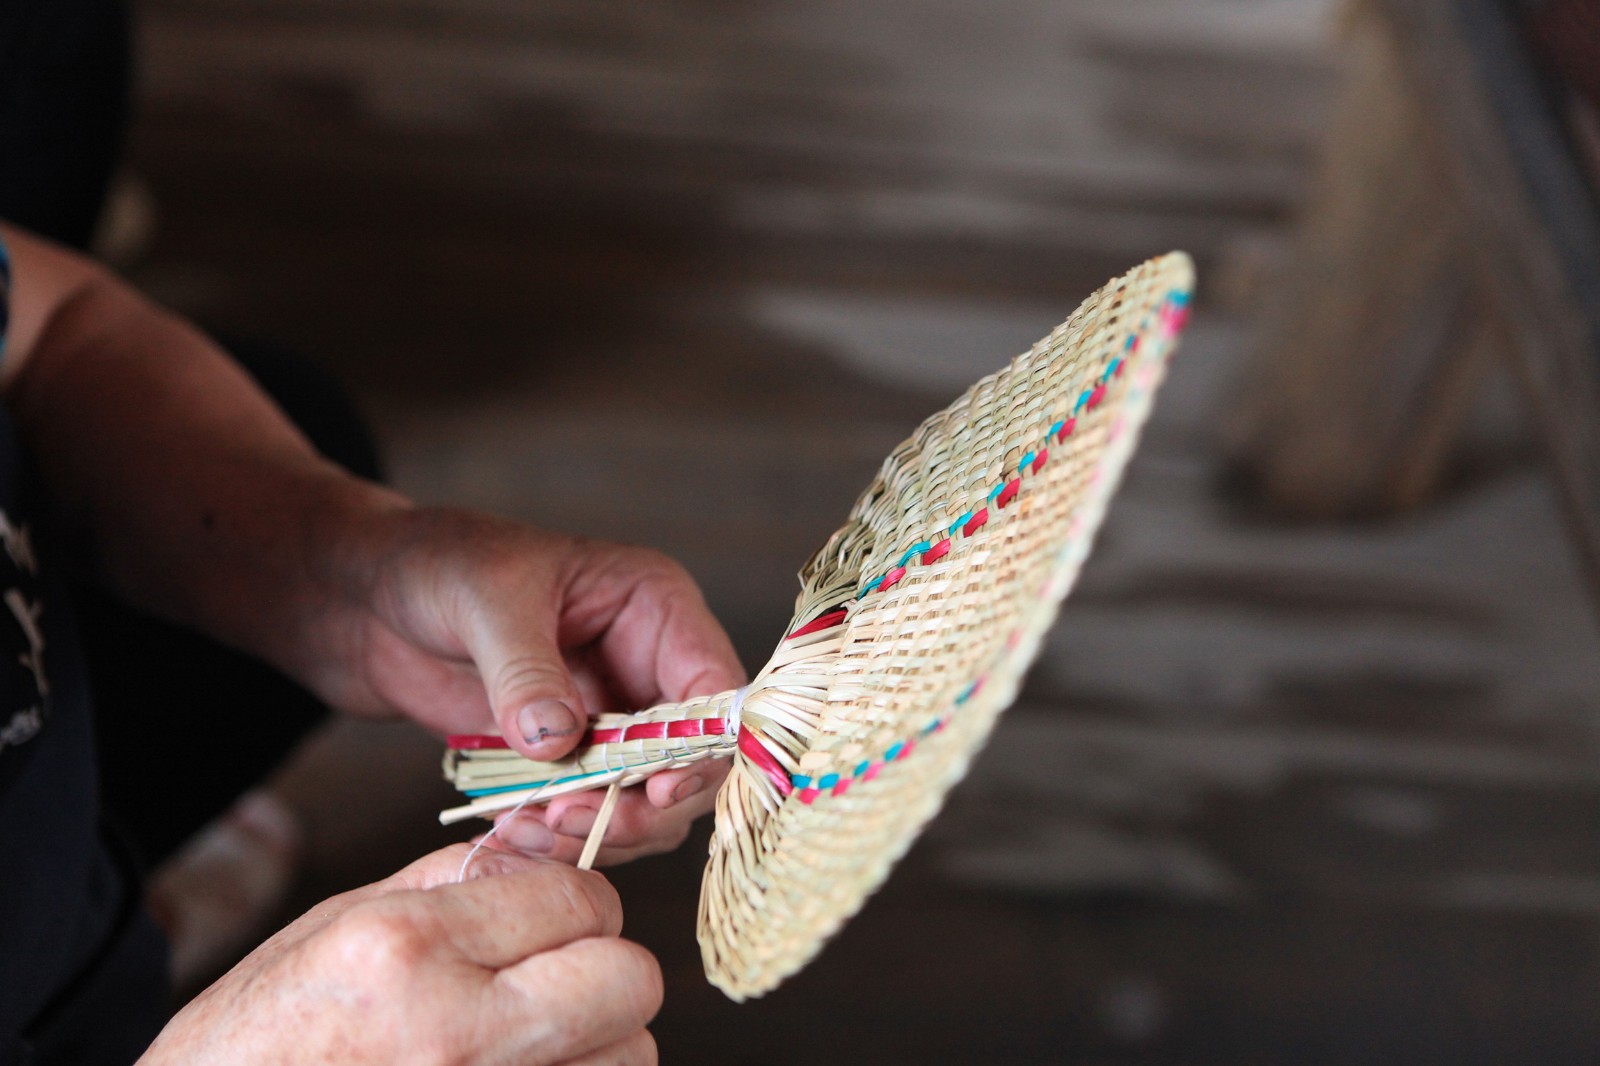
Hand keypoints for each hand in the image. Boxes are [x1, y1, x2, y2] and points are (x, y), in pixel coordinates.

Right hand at [139, 844, 661, 1064]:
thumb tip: (541, 855)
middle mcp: (453, 1036)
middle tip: (552, 985)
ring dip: (595, 1050)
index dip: (578, 906)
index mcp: (406, 951)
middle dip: (605, 974)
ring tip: (520, 1050)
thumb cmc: (250, 1049)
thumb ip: (448, 886)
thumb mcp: (328, 931)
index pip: (582, 901)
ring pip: (630, 1060)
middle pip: (631, 983)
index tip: (550, 923)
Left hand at [293, 504, 744, 862]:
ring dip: (595, 828)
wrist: (363, 598)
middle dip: (640, 804)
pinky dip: (558, 835)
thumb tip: (560, 741)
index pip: (715, 687)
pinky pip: (589, 811)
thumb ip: (526, 670)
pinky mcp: (565, 758)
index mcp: (653, 606)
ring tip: (526, 832)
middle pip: (690, 761)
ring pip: (643, 800)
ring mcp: (608, 717)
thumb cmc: (435, 564)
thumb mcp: (485, 600)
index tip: (657, 792)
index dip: (703, 746)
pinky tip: (510, 835)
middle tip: (570, 822)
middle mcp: (645, 666)